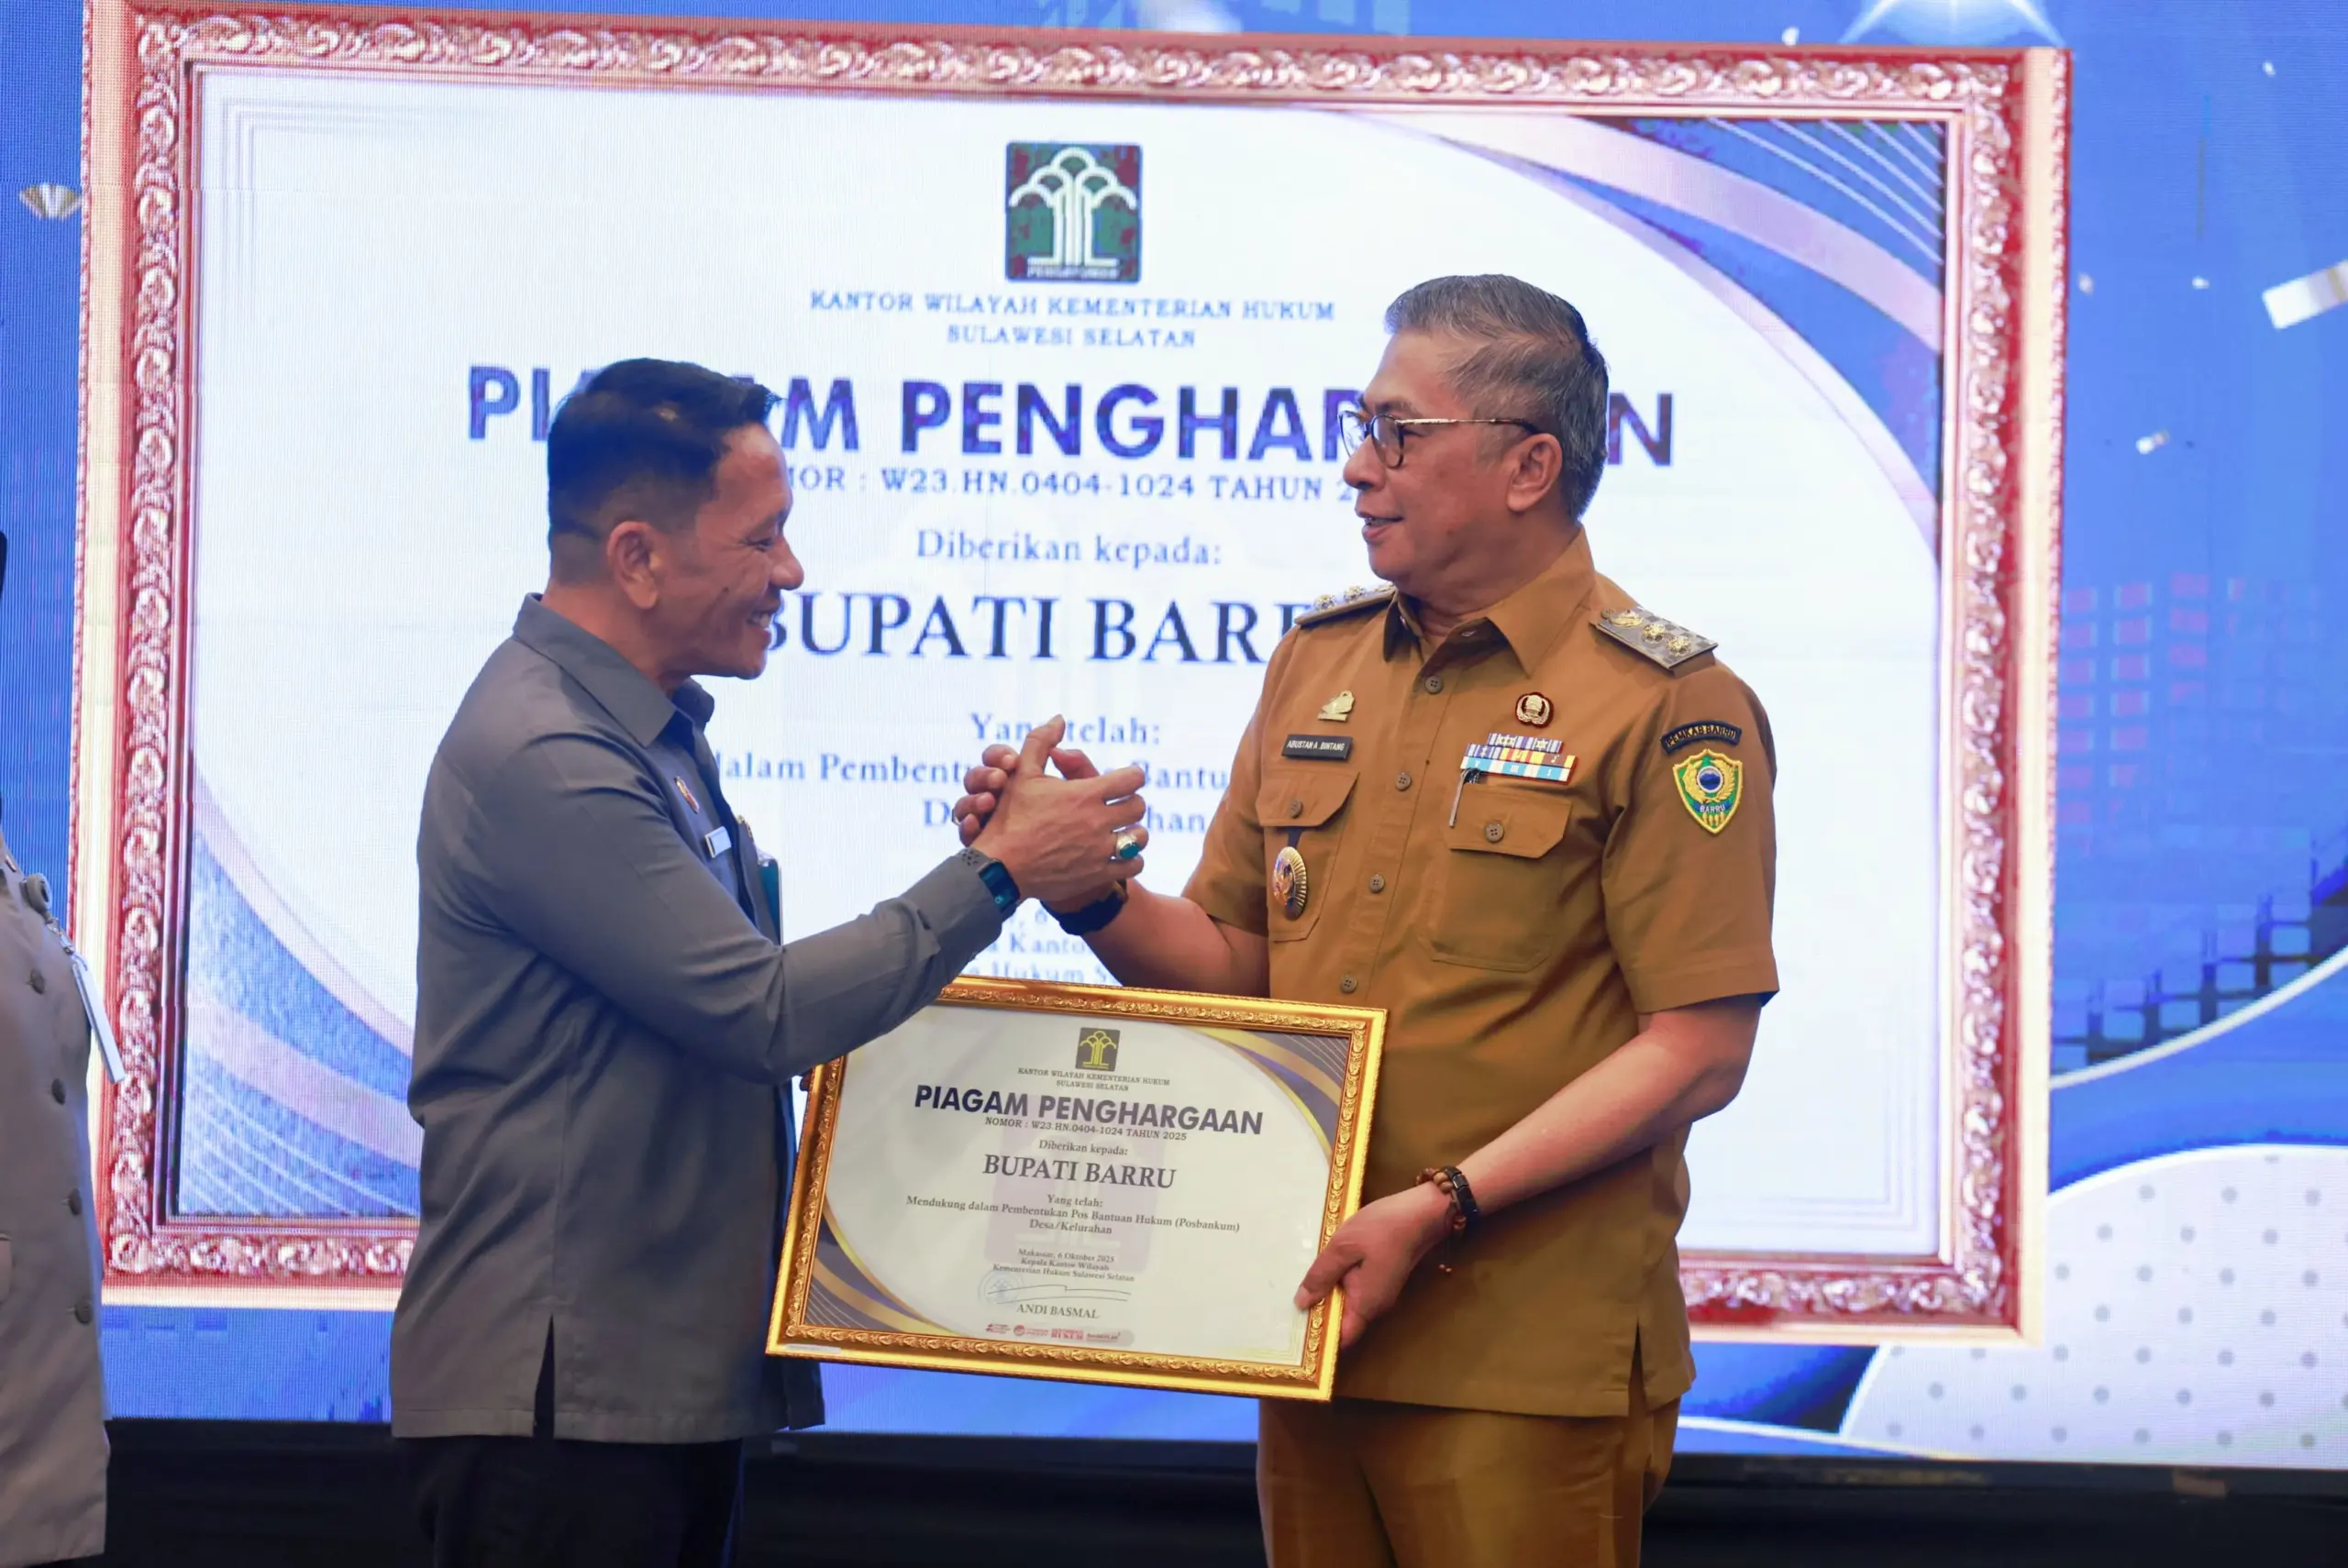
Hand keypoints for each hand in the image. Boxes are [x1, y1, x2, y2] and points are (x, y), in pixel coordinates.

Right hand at [969, 718, 1149, 907]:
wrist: (1000, 867)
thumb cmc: (1010, 817)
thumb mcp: (1021, 774)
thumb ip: (1040, 742)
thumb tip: (1058, 718)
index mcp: (1084, 794)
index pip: (1132, 779)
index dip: (1132, 775)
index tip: (1125, 778)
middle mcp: (1097, 821)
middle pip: (1138, 806)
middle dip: (1131, 802)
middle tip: (1121, 804)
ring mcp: (1099, 850)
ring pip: (1139, 837)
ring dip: (1134, 831)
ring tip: (1123, 830)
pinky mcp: (1097, 874)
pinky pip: (1132, 865)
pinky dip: (1131, 859)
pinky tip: (1121, 855)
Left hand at [1292, 1182, 1454, 1349]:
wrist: (1423, 1212)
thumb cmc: (1383, 1228)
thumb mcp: (1343, 1248)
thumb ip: (1321, 1275)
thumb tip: (1302, 1303)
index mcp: (1366, 1305)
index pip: (1341, 1337)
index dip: (1320, 1335)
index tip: (1297, 1323)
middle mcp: (1375, 1305)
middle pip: (1343, 1320)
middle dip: (1320, 1310)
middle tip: (1292, 1294)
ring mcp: (1381, 1292)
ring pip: (1349, 1302)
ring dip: (1330, 1292)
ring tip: (1307, 1275)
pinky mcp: (1383, 1278)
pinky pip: (1357, 1288)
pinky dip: (1342, 1280)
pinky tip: (1330, 1262)